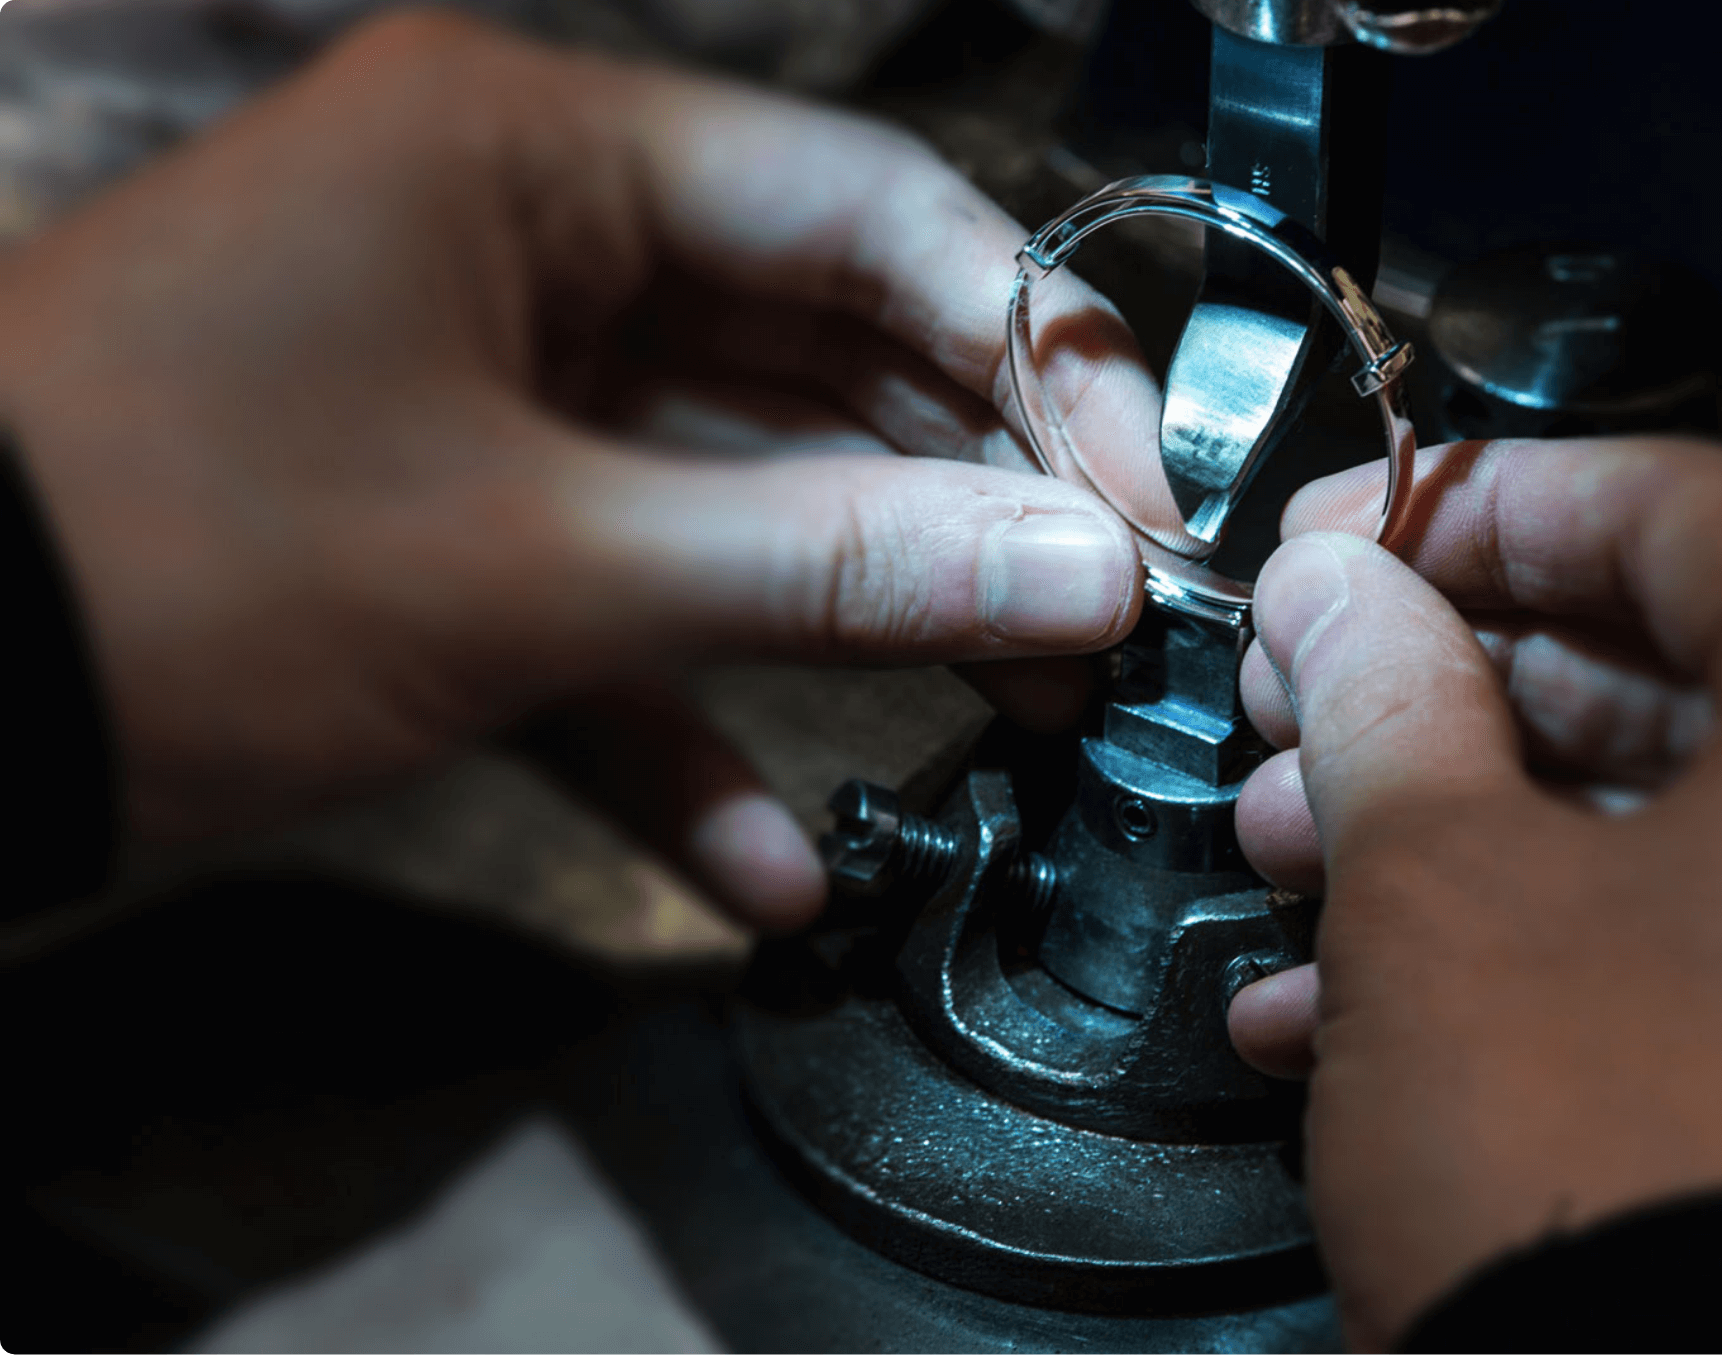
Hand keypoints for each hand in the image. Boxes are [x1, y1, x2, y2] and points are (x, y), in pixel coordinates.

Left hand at [0, 10, 1159, 926]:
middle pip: (818, 350)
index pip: (868, 209)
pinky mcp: (437, 531)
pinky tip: (768, 864)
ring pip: (726, 486)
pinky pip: (605, 605)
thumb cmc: (188, 558)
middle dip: (963, 502)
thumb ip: (837, 565)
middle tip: (1099, 634)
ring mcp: (478, 391)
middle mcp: (522, 245)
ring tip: (1011, 731)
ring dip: (852, 618)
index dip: (1035, 355)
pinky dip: (681, 723)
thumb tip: (1091, 576)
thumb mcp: (542, 565)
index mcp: (539, 156)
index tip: (1141, 508)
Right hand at [1225, 438, 1721, 1349]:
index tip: (1355, 541)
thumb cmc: (1604, 1180)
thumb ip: (1385, 697)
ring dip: (1481, 847)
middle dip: (1457, 701)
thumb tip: (1344, 597)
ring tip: (1299, 875)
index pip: (1690, 513)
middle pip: (1692, 681)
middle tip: (1303, 717)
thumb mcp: (1439, 896)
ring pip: (1698, 847)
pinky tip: (1369, 1020)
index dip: (1489, 503)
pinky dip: (1566, 972)